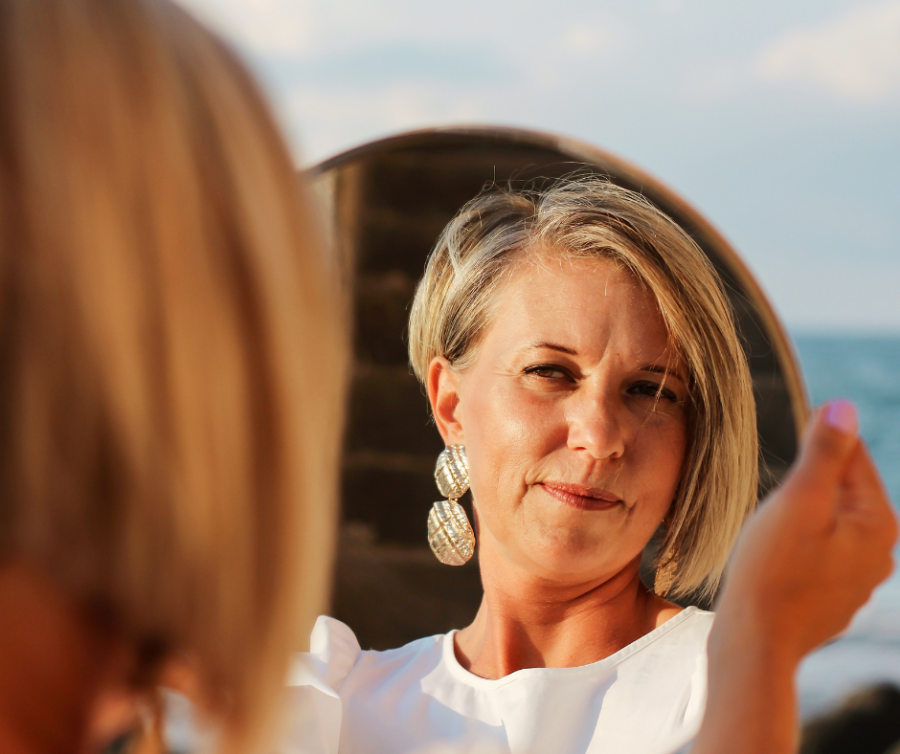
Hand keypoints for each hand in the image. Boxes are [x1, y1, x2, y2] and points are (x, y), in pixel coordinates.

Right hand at [713, 400, 897, 663]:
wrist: (756, 640)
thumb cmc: (771, 569)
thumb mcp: (799, 500)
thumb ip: (825, 452)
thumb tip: (845, 407)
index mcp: (878, 521)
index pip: (854, 456)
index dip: (816, 442)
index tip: (787, 444)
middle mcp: (880, 551)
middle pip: (842, 490)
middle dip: (806, 485)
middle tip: (773, 498)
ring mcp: (858, 579)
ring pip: (828, 523)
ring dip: (800, 516)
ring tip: (770, 529)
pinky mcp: (834, 598)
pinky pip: (818, 554)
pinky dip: (797, 546)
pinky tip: (773, 557)